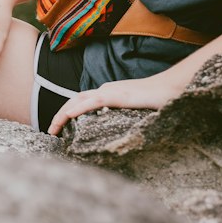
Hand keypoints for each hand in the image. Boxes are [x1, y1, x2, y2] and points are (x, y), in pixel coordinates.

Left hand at [45, 72, 185, 134]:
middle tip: (50, 131)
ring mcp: (111, 91)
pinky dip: (78, 108)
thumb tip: (115, 134)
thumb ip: (122, 117)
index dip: (67, 113)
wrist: (171, 88)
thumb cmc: (156, 100)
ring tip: (53, 128)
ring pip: (79, 100)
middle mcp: (105, 90)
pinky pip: (93, 102)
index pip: (81, 102)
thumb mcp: (134, 111)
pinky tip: (68, 117)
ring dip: (63, 114)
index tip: (58, 128)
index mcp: (108, 93)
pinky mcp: (118, 95)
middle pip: (75, 100)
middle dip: (59, 115)